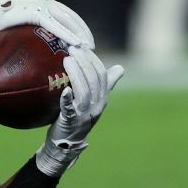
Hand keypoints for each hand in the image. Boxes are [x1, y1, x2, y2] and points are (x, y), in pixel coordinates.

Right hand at [0, 0, 94, 47]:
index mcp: (42, 0)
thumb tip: (29, 43)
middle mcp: (45, 0)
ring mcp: (40, 5)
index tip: (85, 38)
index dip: (77, 25)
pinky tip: (76, 44)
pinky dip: (67, 35)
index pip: (66, 13)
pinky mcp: (35, 13)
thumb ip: (28, 28)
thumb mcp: (17, 21)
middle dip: (83, 30)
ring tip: (88, 47)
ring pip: (67, 20)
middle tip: (92, 46)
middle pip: (71, 16)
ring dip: (79, 34)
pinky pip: (56, 26)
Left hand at [35, 46, 124, 176]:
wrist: (67, 142)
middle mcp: (97, 105)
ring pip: (84, 91)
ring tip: (66, 60)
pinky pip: (70, 109)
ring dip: (76, 74)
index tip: (82, 46)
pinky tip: (65, 89)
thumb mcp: (93, 99)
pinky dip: (68, 99)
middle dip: (84, 62)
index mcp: (102, 98)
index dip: (93, 59)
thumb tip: (121, 68)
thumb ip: (105, 84)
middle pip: (94, 80)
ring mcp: (85, 114)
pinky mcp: (71, 121)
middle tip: (72, 49)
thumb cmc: (78, 116)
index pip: (102, 74)